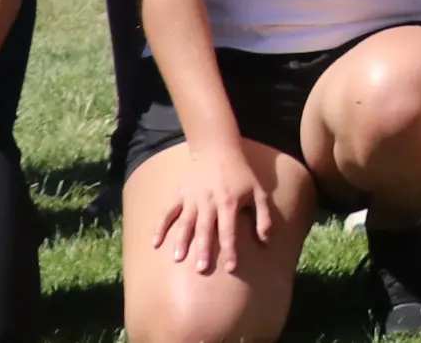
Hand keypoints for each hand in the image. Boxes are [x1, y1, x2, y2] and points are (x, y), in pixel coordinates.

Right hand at [151, 140, 280, 275]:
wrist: (218, 150)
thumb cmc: (241, 174)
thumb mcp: (258, 192)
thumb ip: (263, 216)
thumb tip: (266, 240)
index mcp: (229, 202)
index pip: (229, 231)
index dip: (230, 250)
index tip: (230, 268)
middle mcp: (209, 201)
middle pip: (205, 228)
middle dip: (203, 249)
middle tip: (201, 269)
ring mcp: (192, 198)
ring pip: (185, 222)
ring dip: (181, 240)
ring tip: (177, 258)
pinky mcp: (180, 194)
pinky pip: (168, 211)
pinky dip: (160, 226)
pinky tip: (155, 242)